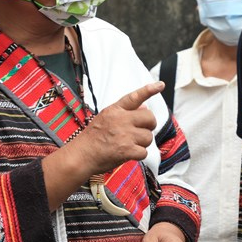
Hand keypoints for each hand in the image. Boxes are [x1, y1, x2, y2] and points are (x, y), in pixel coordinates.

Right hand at [41, 81, 162, 210]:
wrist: (81, 155)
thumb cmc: (92, 138)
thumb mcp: (105, 117)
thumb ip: (124, 112)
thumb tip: (145, 108)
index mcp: (115, 110)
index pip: (135, 97)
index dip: (149, 90)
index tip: (160, 85)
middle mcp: (121, 120)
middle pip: (150, 118)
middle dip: (149, 126)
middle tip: (140, 131)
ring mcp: (125, 135)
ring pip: (148, 137)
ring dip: (142, 143)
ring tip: (129, 144)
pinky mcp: (127, 150)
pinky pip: (144, 152)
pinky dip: (138, 155)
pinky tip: (128, 154)